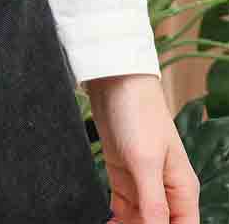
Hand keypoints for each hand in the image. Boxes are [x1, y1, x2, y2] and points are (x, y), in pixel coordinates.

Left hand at [84, 73, 199, 223]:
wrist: (113, 79)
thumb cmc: (138, 112)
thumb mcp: (146, 161)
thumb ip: (154, 204)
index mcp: (182, 189)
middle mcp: (165, 189)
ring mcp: (143, 183)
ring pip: (138, 221)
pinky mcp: (122, 175)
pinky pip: (121, 209)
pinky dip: (114, 220)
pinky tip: (105, 223)